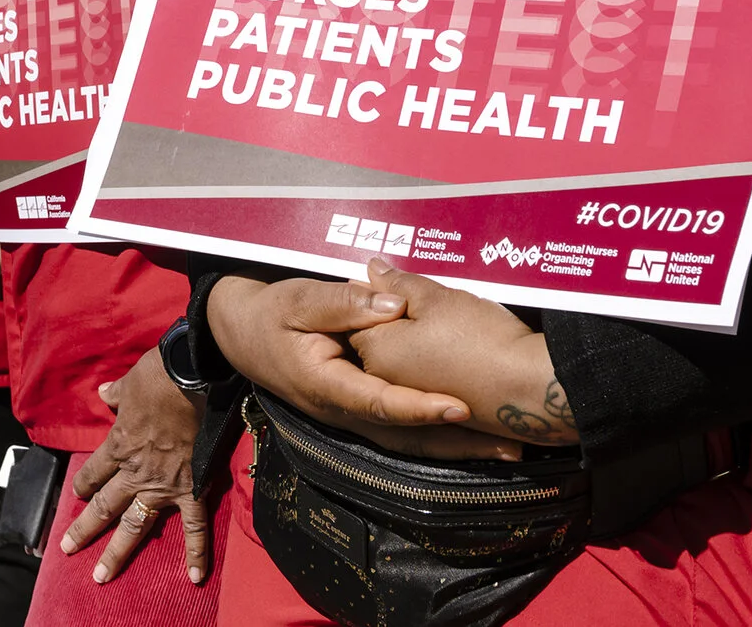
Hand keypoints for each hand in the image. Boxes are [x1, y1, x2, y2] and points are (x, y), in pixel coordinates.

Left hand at [62, 347, 213, 584]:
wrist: (191, 378)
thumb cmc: (157, 377)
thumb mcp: (129, 383)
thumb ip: (116, 394)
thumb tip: (105, 392)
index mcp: (118, 446)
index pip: (93, 473)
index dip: (82, 485)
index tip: (77, 494)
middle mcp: (135, 472)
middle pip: (104, 507)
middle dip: (84, 531)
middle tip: (66, 550)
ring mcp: (162, 485)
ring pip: (134, 525)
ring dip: (117, 552)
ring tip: (101, 576)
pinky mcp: (191, 489)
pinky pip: (194, 526)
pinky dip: (196, 553)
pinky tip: (194, 577)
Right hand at [206, 275, 516, 461]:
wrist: (241, 336)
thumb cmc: (270, 315)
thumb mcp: (296, 300)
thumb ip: (343, 303)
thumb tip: (393, 306)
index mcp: (327, 384)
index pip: (381, 401)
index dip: (421, 406)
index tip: (461, 407)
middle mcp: (343, 411)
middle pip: (406, 435)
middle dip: (458, 444)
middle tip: (510, 446)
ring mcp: (352, 417)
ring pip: (409, 441)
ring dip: (458, 449)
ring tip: (508, 451)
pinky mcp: (361, 413)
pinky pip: (404, 431)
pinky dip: (439, 437)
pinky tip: (472, 439)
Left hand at [350, 258, 573, 447]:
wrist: (533, 389)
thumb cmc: (480, 339)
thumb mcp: (436, 298)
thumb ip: (399, 283)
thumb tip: (371, 270)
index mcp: (377, 352)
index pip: (357, 315)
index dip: (374, 291)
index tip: (397, 276)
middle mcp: (388, 381)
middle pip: (380, 336)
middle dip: (395, 312)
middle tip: (425, 290)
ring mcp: (416, 397)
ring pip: (405, 353)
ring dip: (417, 332)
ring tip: (447, 311)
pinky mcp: (442, 404)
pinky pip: (427, 372)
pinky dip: (436, 354)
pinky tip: (459, 337)